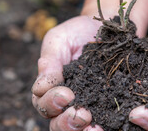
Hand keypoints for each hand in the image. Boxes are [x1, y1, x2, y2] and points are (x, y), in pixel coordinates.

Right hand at [31, 16, 103, 130]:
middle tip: (81, 114)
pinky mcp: (107, 106)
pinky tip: (106, 126)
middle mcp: (67, 101)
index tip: (65, 94)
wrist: (107, 26)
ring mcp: (88, 104)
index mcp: (51, 88)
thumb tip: (40, 88)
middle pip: (57, 123)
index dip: (51, 103)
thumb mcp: (59, 40)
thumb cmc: (78, 32)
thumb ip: (49, 62)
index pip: (43, 103)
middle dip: (66, 123)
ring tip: (93, 127)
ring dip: (82, 130)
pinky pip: (104, 122)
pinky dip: (104, 126)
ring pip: (77, 128)